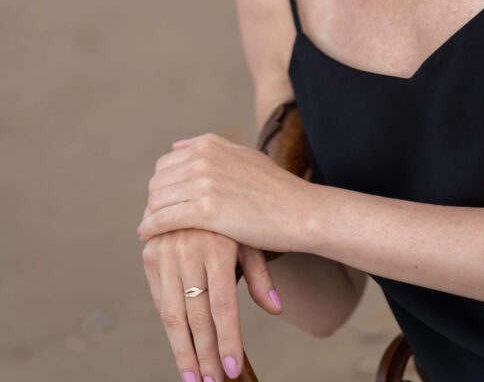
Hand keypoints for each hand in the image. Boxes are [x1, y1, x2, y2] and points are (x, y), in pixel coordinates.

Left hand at [137, 133, 309, 250]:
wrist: (299, 211)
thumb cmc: (275, 189)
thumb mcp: (243, 156)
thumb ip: (211, 148)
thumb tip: (177, 146)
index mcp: (210, 144)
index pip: (166, 163)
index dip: (161, 185)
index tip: (162, 203)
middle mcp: (204, 158)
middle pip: (158, 181)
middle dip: (153, 201)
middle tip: (153, 220)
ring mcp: (204, 182)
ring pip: (158, 199)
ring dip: (150, 215)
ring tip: (150, 231)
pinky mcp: (206, 210)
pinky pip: (164, 218)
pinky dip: (151, 227)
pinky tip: (146, 237)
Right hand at [141, 210, 282, 380]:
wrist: (200, 179)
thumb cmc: (236, 214)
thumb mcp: (251, 237)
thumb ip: (260, 275)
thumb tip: (276, 309)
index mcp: (217, 245)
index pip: (222, 305)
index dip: (227, 340)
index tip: (232, 371)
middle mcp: (188, 248)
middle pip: (196, 315)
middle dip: (205, 354)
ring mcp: (166, 251)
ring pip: (172, 313)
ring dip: (182, 351)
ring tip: (193, 379)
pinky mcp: (151, 253)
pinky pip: (160, 298)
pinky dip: (169, 326)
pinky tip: (180, 348)